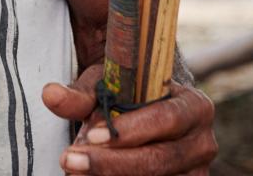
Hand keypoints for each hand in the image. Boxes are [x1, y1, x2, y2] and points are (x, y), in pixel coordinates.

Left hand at [42, 63, 216, 174]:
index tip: (89, 135)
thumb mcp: (109, 85)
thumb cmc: (130, 94)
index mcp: (194, 105)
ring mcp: (197, 173)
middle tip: (69, 160)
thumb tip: (49, 94)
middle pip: (158, 160)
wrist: (153, 113)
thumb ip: (81, 94)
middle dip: (110, 163)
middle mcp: (203, 142)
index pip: (164, 119)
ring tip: (74, 170)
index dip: (128, 130)